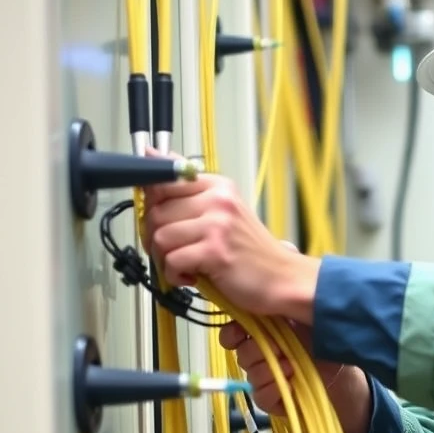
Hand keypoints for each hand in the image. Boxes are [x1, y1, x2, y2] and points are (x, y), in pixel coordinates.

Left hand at [143, 163, 319, 322]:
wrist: (283, 280)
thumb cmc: (251, 252)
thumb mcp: (223, 211)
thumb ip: (186, 187)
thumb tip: (150, 152)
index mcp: (219, 187)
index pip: (162, 180)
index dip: (153, 206)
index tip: (165, 222)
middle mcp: (218, 200)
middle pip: (156, 211)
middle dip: (157, 238)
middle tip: (177, 251)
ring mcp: (218, 225)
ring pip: (160, 236)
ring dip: (166, 259)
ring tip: (187, 265)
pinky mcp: (215, 251)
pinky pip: (172, 261)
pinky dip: (176, 275)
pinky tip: (193, 276)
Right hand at [219, 319, 345, 416]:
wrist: (342, 366)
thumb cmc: (321, 335)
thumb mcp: (296, 314)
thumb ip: (270, 309)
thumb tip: (251, 306)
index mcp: (260, 332)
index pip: (231, 335)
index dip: (232, 335)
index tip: (240, 333)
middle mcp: (259, 355)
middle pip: (241, 355)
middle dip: (257, 352)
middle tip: (279, 349)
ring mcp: (264, 378)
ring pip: (251, 376)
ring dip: (270, 371)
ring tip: (292, 366)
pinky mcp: (271, 399)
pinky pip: (260, 397)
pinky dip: (274, 391)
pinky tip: (290, 385)